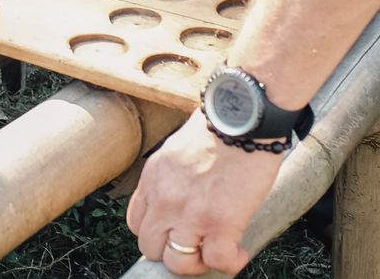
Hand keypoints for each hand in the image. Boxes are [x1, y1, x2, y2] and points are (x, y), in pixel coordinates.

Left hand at [127, 113, 280, 274]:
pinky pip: (218, 261)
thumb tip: (183, 196)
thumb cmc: (218, 125)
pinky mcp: (221, 223)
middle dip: (173, 252)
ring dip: (198, 263)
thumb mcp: (177, 150)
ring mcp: (190, 215)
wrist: (242, 117)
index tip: (173, 233)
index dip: (157, 233)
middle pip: (151, 248)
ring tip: (215, 252)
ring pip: (178, 263)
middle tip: (195, 246)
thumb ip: (172, 177)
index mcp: (153, 179)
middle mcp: (165, 200)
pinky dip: (229, 262)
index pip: (137, 223)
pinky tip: (238, 252)